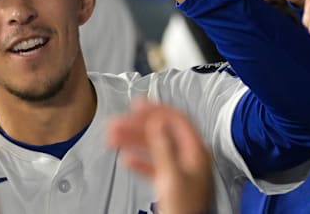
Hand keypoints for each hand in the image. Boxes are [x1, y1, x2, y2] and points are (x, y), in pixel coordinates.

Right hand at [108, 99, 211, 213]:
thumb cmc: (186, 208)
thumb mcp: (172, 174)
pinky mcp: (169, 180)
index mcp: (195, 151)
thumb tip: (158, 124)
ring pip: (153, 147)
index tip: (138, 105)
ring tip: (113, 137)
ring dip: (132, 140)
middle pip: (160, 132)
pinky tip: (127, 160)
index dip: (156, 110)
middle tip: (117, 122)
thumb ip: (165, 147)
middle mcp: (188, 157)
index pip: (176, 120)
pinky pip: (152, 164)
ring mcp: (179, 168)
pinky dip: (138, 160)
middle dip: (136, 126)